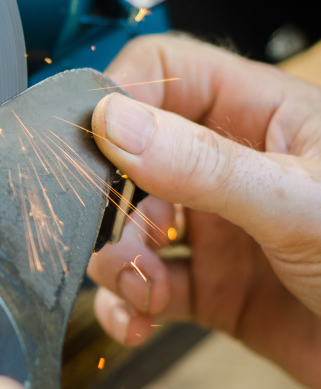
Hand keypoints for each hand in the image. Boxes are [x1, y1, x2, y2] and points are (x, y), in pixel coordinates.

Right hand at [88, 34, 320, 388]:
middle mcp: (234, 166)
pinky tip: (136, 316)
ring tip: (132, 282)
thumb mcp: (298, 202)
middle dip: (108, 195)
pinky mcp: (215, 288)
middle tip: (95, 222)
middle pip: (133, 156)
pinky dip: (128, 303)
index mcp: (262, 117)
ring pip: (133, 227)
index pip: (167, 72)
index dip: (120, 93)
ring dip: (118, 258)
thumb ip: (202, 164)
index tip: (89, 136)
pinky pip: (148, 286)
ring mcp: (222, 228)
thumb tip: (114, 121)